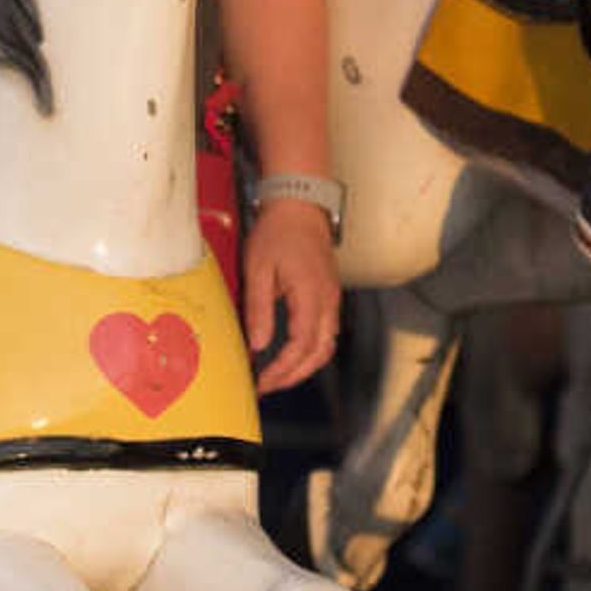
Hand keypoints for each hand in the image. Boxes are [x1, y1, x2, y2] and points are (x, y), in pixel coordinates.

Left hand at [238, 197, 342, 394]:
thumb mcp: (258, 268)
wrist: (299, 205)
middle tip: (266, 386)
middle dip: (292, 376)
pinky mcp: (329, 295)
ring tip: (277, 376)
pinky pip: (326, 333)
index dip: (282, 369)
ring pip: (326, 346)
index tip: (261, 381)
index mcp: (311, 294)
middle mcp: (328, 300)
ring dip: (304, 367)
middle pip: (318, 354)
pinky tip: (291, 354)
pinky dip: (311, 352)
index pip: (301, 346)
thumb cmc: (277, 231)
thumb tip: (258, 345)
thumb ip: (258, 309)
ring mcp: (332, 298)